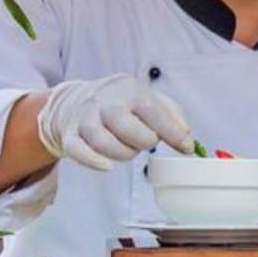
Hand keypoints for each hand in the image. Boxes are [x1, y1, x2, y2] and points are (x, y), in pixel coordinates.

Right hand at [36, 74, 192, 171]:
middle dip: (143, 141)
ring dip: (122, 153)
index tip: (185, 147)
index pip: (152, 110)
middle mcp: (105, 101)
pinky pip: (77, 150)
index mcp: (130, 90)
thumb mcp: (151, 100)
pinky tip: (107, 166)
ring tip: (128, 149)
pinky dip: (92, 161)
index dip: (172, 132)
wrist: (76, 100)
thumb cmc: (123, 103)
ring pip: (102, 141)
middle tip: (146, 141)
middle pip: (124, 125)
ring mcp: (84, 117)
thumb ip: (174, 117)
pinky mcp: (70, 134)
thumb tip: (187, 142)